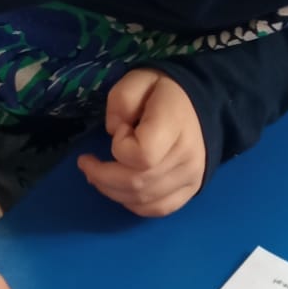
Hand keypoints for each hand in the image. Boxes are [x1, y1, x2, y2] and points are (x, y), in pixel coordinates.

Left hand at [78, 70, 205, 218]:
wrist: (201, 103)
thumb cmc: (164, 91)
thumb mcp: (138, 79)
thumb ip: (120, 101)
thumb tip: (113, 132)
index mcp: (175, 125)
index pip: (141, 155)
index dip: (120, 147)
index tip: (120, 130)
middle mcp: (187, 157)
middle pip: (136, 183)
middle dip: (102, 176)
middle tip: (86, 164)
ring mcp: (192, 177)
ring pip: (143, 200)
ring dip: (112, 191)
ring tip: (97, 176)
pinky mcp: (191, 190)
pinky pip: (157, 209)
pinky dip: (133, 204)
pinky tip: (120, 190)